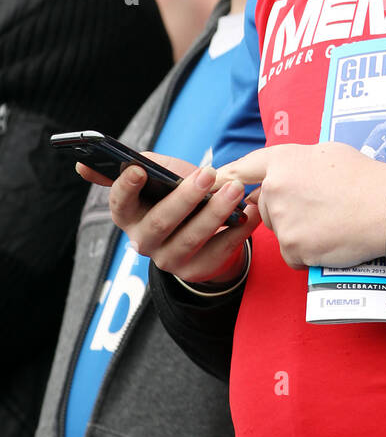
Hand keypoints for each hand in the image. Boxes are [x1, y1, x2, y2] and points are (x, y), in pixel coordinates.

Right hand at [75, 152, 261, 287]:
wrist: (203, 232)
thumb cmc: (176, 195)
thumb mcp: (158, 177)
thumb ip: (133, 166)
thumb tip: (82, 165)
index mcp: (129, 216)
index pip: (119, 205)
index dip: (126, 189)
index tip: (139, 170)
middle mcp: (144, 241)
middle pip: (160, 222)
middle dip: (185, 196)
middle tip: (208, 173)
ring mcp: (169, 260)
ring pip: (191, 238)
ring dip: (216, 213)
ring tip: (236, 190)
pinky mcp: (196, 271)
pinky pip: (219, 252)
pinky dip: (238, 231)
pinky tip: (252, 212)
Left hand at [213, 143, 385, 268]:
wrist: (385, 207)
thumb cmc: (362, 178)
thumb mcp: (327, 152)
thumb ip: (296, 162)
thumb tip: (283, 174)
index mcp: (282, 161)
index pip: (245, 168)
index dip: (229, 176)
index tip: (215, 183)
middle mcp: (275, 189)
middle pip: (264, 207)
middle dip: (282, 211)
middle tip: (316, 210)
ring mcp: (282, 220)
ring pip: (279, 232)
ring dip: (297, 233)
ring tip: (328, 223)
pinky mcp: (292, 247)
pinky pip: (292, 255)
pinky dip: (307, 254)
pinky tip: (328, 241)